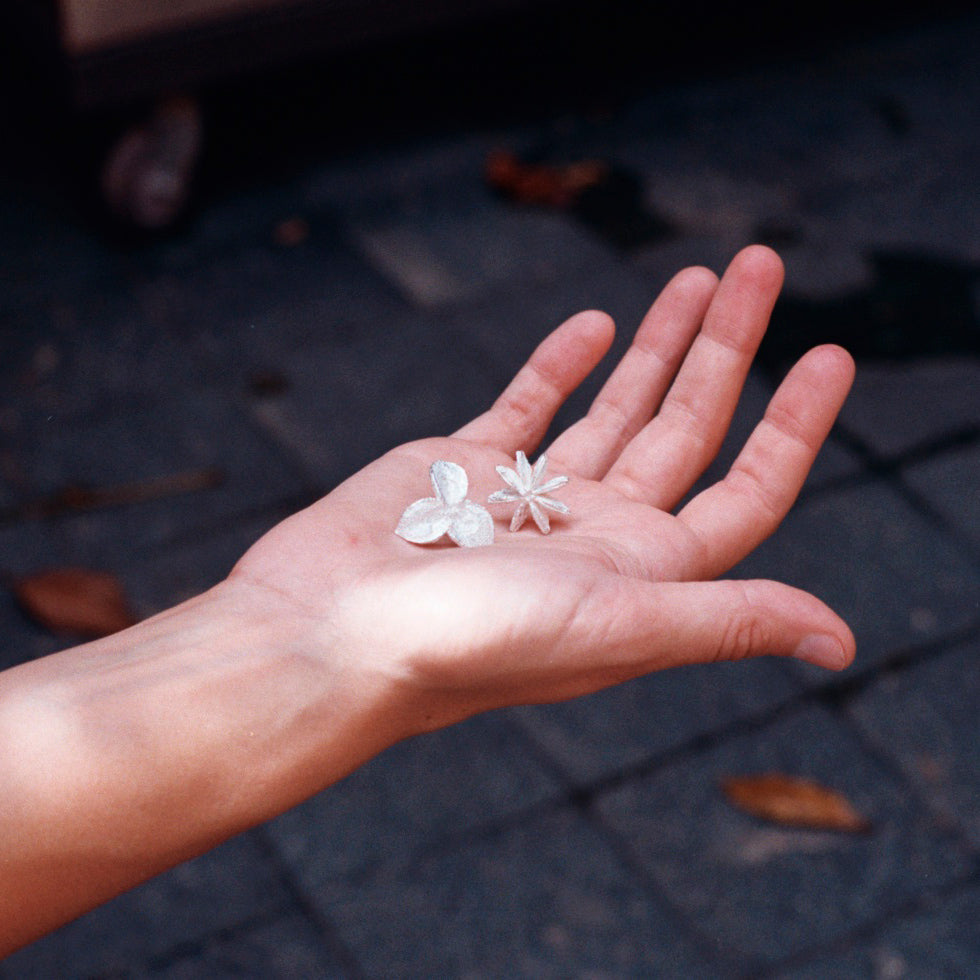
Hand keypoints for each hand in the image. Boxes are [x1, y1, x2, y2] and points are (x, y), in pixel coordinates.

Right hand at [228, 246, 855, 737]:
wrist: (328, 633)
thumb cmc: (466, 643)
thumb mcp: (612, 627)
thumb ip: (724, 621)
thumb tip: (840, 642)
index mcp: (641, 572)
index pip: (745, 492)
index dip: (796, 427)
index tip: (831, 350)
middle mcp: (596, 534)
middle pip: (686, 428)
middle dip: (727, 346)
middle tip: (760, 263)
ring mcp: (530, 497)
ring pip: (616, 407)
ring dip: (660, 344)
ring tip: (699, 276)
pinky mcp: (465, 466)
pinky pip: (530, 404)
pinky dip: (563, 362)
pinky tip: (599, 322)